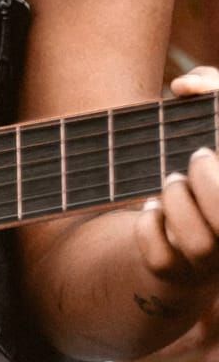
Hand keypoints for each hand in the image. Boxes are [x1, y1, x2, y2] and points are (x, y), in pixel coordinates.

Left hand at [135, 66, 218, 292]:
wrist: (183, 232)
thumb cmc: (207, 171)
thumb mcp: (213, 129)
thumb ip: (211, 89)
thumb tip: (183, 86)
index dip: (218, 152)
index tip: (204, 145)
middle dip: (209, 181)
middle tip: (195, 159)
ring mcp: (212, 263)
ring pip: (201, 244)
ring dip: (179, 204)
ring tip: (171, 183)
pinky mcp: (176, 275)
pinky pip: (161, 260)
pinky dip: (149, 228)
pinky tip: (150, 209)